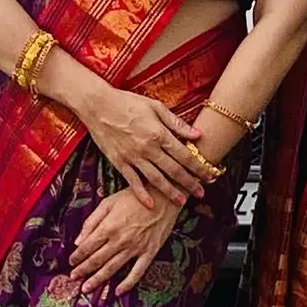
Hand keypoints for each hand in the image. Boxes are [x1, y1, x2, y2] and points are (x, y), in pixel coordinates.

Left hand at [69, 189, 179, 295]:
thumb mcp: (109, 202)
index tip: (71, 261)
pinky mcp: (149, 252)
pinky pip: (137, 272)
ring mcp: (135, 248)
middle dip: (83, 270)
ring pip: (112, 268)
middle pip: (97, 260)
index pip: (88, 246)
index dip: (77, 256)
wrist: (164, 197)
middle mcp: (120, 240)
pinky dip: (128, 283)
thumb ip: (92, 221)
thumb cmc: (134, 197)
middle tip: (73, 277)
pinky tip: (118, 292)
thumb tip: (79, 240)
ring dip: (98, 279)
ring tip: (86, 288)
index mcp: (108, 227)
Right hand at [80, 88, 208, 209]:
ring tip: (182, 201)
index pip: (185, 155)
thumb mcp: (156, 107)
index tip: (209, 175)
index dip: (199, 167)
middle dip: (190, 183)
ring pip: (156, 180)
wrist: (98, 105)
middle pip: (174, 170)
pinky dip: (142, 195)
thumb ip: (177, 123)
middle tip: (201, 192)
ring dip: (171, 192)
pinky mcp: (119, 163)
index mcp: (159, 134)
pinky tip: (150, 204)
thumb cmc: (127, 102)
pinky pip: (133, 182)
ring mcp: (133, 157)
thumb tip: (197, 135)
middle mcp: (148, 148)